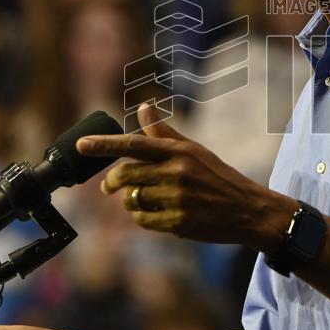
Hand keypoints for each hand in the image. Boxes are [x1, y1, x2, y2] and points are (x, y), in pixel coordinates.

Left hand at [77, 103, 295, 249]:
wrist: (248, 209)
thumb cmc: (219, 176)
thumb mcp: (195, 150)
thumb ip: (165, 132)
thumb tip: (143, 107)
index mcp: (180, 151)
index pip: (135, 144)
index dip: (104, 144)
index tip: (82, 144)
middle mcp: (177, 173)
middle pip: (126, 174)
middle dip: (111, 181)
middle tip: (108, 186)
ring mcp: (178, 199)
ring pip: (132, 199)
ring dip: (129, 201)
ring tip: (142, 199)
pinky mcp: (178, 222)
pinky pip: (143, 220)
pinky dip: (142, 217)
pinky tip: (155, 214)